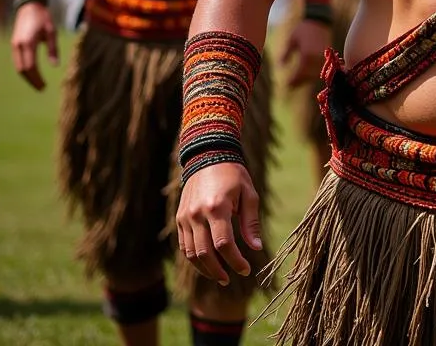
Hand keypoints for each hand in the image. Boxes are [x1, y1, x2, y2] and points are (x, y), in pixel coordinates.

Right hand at [11, 2, 58, 90]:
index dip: (37, 78)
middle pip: (22, 69)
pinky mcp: (14, 44)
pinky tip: (32, 73)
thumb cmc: (43, 18)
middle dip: (31, 80)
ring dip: (27, 76)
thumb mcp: (51, 32)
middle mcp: (18, 46)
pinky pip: (17, 61)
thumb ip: (53, 49)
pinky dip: (24, 69)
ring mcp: (14, 45)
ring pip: (18, 66)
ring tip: (37, 83)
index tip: (44, 86)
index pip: (31, 66)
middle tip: (41, 88)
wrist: (29, 6)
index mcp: (28, 43)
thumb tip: (55, 65)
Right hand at [176, 162, 261, 284]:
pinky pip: (184, 246)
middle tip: (230, 278)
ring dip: (205, 269)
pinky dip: (194, 259)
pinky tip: (206, 264)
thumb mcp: (248, 194)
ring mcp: (185, 218)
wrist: (207, 156)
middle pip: (205, 254)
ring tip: (219, 276)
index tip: (246, 270)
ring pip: (191, 254)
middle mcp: (197, 215)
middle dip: (219, 271)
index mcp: (217, 208)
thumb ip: (250, 222)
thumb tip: (255, 248)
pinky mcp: (179, 219)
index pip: (224, 245)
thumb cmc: (233, 174)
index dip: (235, 262)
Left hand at [280, 18, 330, 88]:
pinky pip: (320, 69)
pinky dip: (313, 73)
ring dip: (306, 79)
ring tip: (296, 83)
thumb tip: (280, 66)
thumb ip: (286, 53)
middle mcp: (317, 58)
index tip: (286, 85)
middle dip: (299, 82)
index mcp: (307, 54)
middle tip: (289, 86)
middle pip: (308, 76)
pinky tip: (306, 75)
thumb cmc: (303, 28)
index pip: (300, 72)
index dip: (293, 80)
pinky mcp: (327, 56)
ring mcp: (323, 57)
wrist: (319, 20)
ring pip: (315, 74)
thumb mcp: (292, 40)